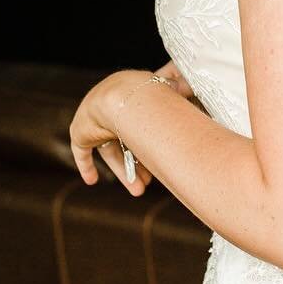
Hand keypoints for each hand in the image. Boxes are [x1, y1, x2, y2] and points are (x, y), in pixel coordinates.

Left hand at [69, 61, 193, 194]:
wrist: (122, 98)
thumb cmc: (155, 97)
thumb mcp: (178, 98)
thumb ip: (188, 95)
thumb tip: (202, 92)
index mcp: (135, 97)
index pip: (143, 126)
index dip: (151, 145)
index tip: (160, 161)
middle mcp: (115, 107)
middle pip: (129, 141)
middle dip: (141, 164)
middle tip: (150, 182)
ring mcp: (97, 118)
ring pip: (112, 150)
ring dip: (124, 172)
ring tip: (138, 191)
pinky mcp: (81, 131)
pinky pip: (83, 152)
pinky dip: (87, 166)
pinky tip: (92, 180)